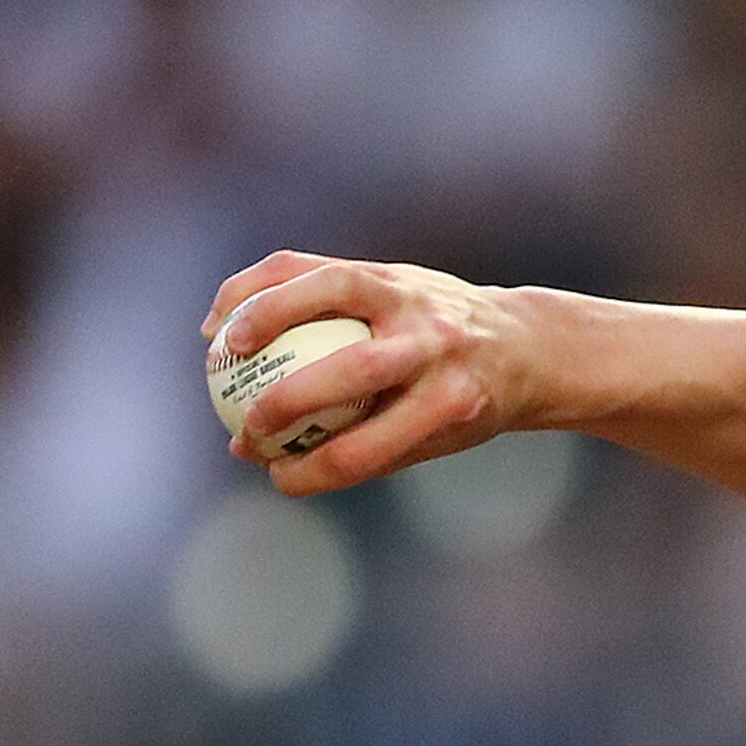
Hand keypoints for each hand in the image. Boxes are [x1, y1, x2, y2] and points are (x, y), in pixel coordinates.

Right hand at [201, 253, 546, 496]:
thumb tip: (254, 455)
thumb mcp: (433, 438)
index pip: (367, 450)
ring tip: (221, 344)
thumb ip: (352, 448)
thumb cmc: (465, 403)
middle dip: (286, 403)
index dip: (311, 473)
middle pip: (351, 373)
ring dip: (266, 313)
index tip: (276, 478)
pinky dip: (263, 285)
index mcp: (451, 402)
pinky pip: (314, 267)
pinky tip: (227, 313)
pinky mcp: (391, 270)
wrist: (524, 344)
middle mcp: (436, 346)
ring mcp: (414, 299)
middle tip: (245, 426)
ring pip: (330, 290)